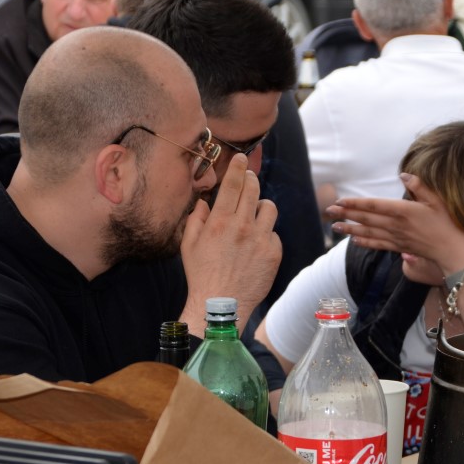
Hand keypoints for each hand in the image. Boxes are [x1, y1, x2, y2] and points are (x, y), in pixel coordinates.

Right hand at [180, 153, 281, 334]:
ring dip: (261, 206)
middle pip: (253, 189)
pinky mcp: (274, 253)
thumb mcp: (188, 245)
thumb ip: (196, 219)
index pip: (232, 184)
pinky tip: (256, 244)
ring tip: (254, 213)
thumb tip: (205, 202)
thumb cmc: (201, 274)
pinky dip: (266, 234)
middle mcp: (242, 227)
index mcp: (220, 222)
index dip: (237, 167)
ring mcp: (261, 240)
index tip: (241, 158)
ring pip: (269, 207)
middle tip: (248, 180)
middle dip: (251, 179)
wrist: (222, 304)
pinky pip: (274, 233)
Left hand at [327, 173, 463, 276]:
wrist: (454, 251)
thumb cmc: (449, 223)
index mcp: (403, 211)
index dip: (355, 203)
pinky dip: (364, 242)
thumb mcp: (437, 200)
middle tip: (328, 212)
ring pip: (368, 233)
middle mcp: (396, 225)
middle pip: (366, 219)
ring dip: (350, 230)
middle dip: (345, 215)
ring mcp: (396, 238)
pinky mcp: (399, 247)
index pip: (373, 205)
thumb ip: (419, 186)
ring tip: (334, 228)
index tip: (340, 201)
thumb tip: (403, 174)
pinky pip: (378, 244)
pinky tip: (354, 241)